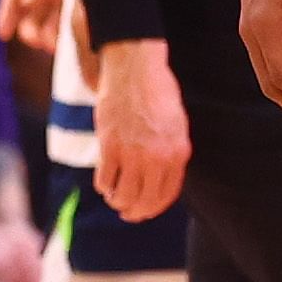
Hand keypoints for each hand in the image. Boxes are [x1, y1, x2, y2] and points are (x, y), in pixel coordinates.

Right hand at [0, 0, 67, 46]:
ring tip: (57, 46)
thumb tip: (27, 1)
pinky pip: (70, 20)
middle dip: (32, 32)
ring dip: (49, 36)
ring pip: (50, 22)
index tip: (3, 34)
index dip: (6, 15)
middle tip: (43, 44)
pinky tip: (75, 41)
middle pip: (31, 15)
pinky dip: (68, 31)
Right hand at [91, 39, 189, 218]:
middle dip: (135, 212)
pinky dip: (103, 186)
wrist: (135, 68)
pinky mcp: (109, 146)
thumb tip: (159, 178)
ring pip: (124, 196)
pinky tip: (104, 184)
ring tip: (115, 199)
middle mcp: (157, 158)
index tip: (145, 210)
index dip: (154, 208)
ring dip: (118, 202)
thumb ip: (171, 152)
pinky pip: (105, 179)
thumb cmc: (157, 91)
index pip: (166, 195)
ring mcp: (132, 153)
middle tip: (127, 213)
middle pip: (145, 201)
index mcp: (178, 153)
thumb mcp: (176, 124)